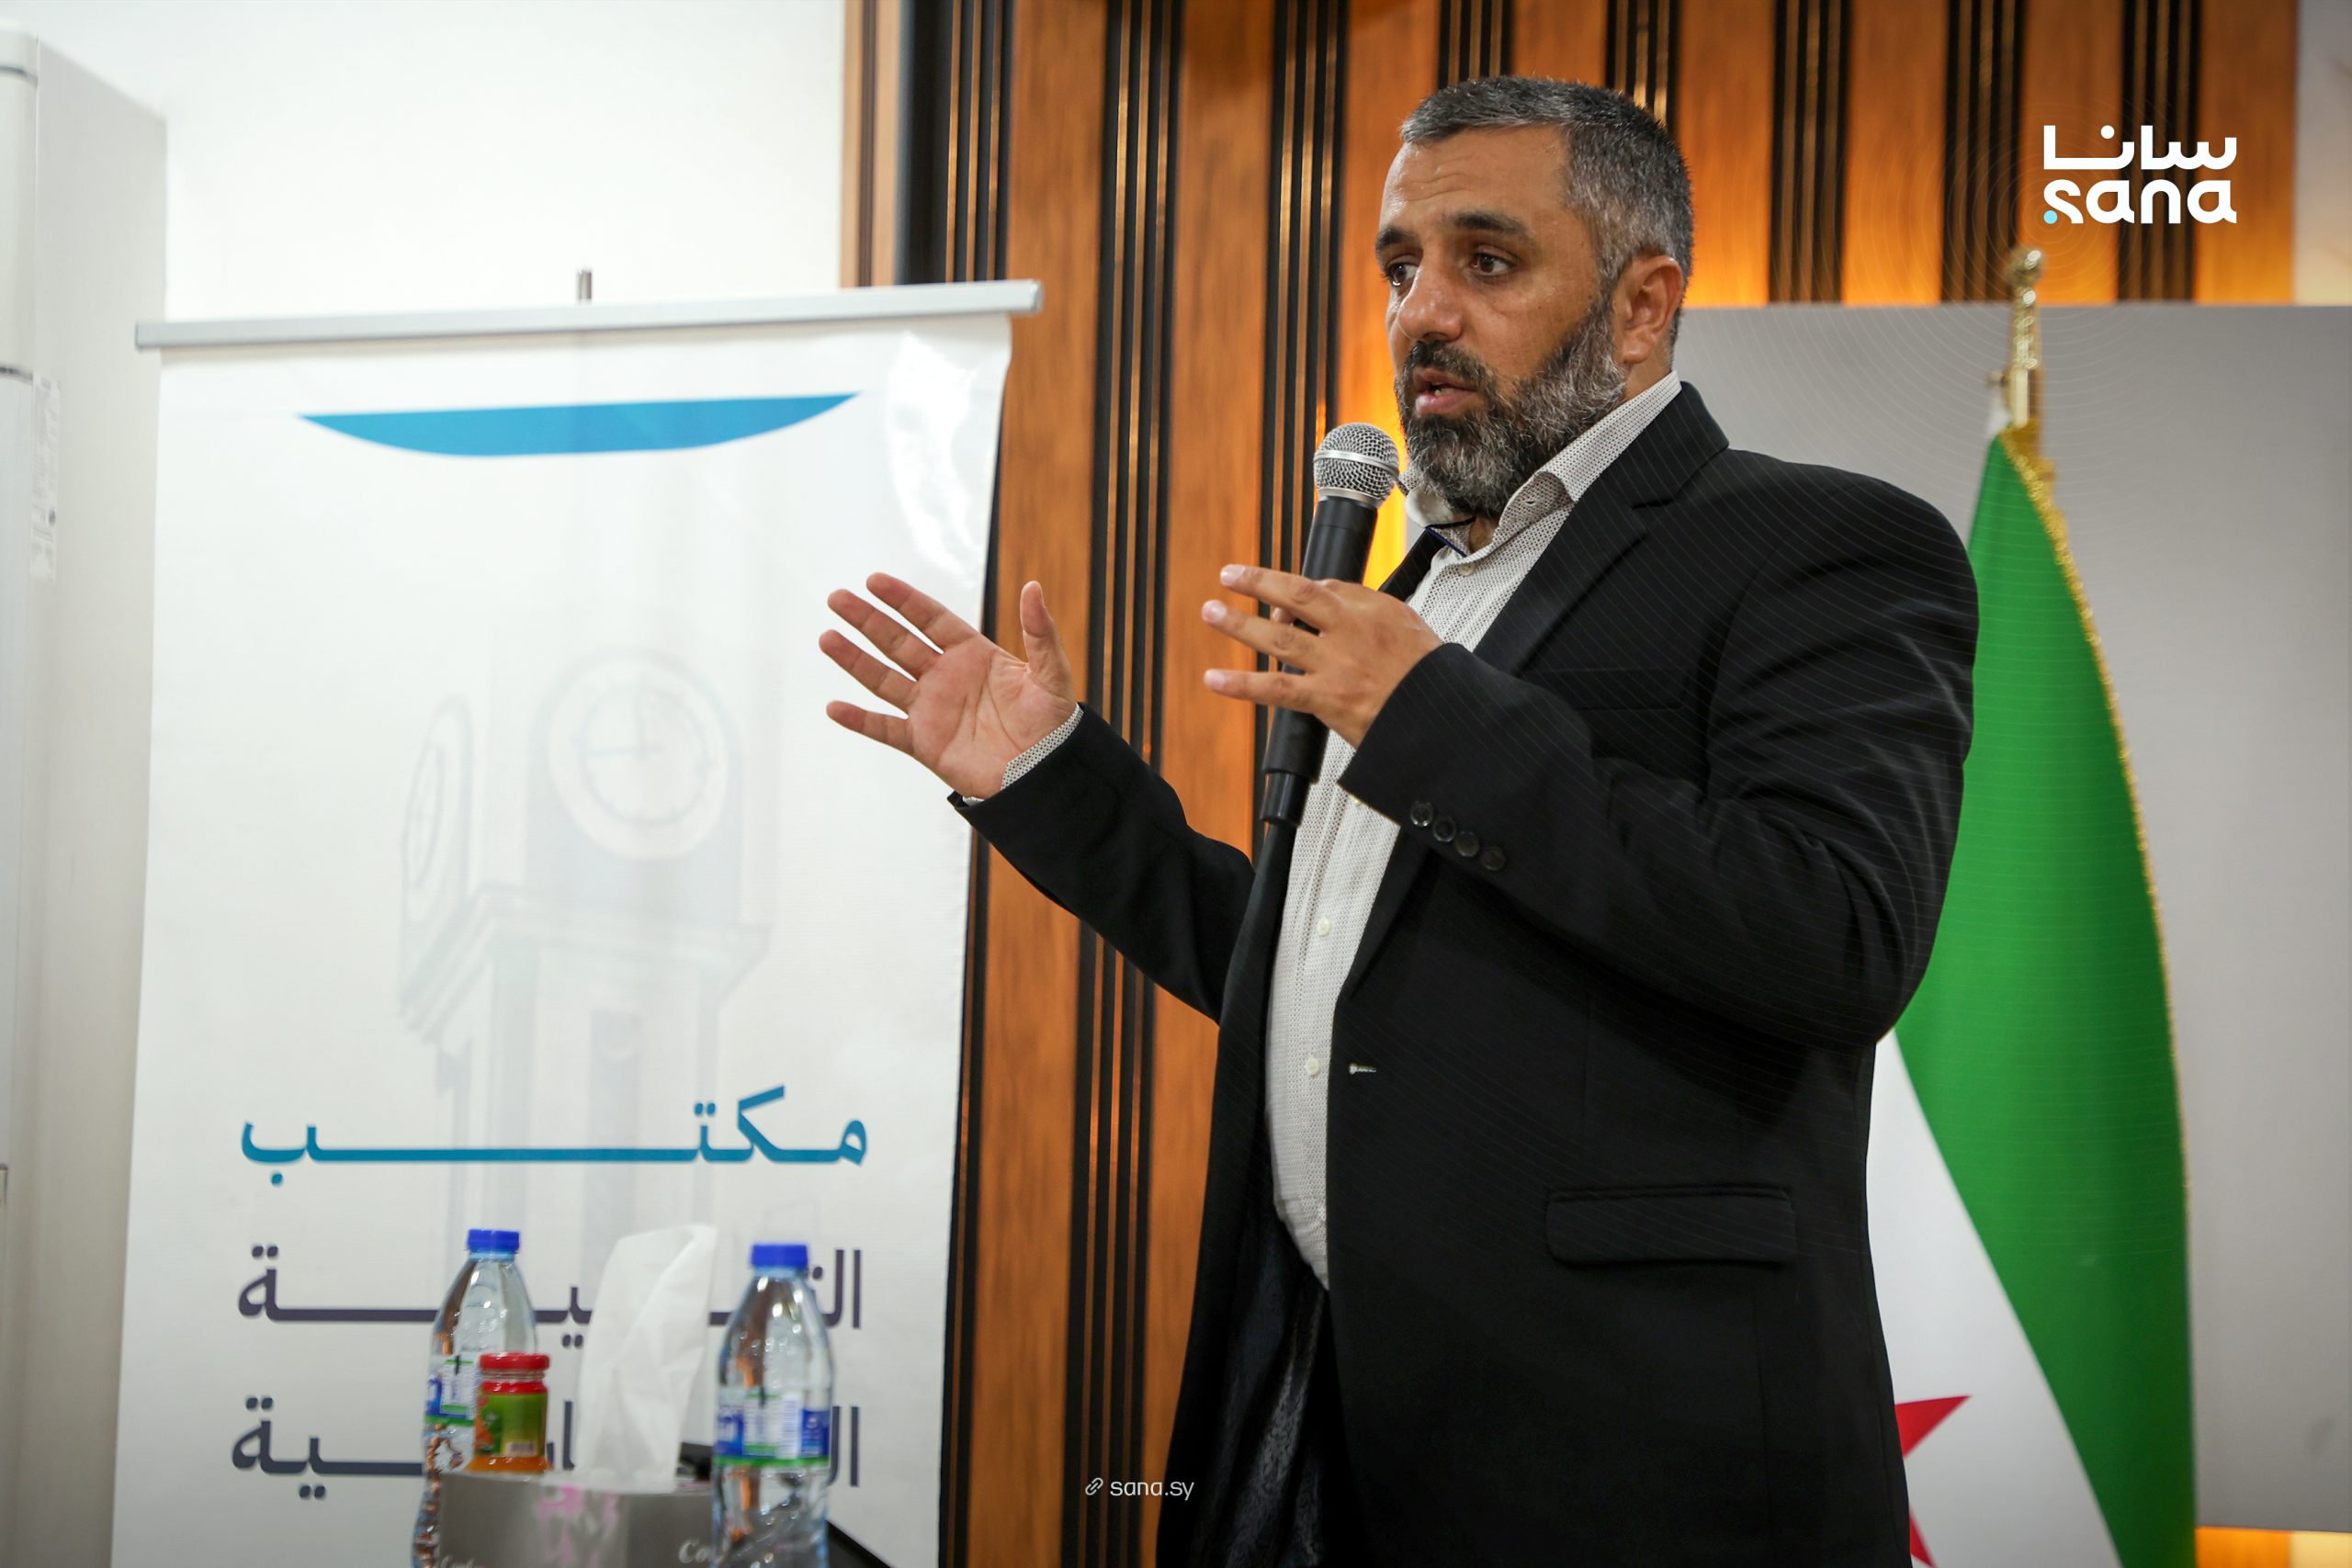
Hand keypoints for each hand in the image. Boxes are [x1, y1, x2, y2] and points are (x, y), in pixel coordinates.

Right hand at [820, 574, 1077, 798]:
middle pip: (898, 642)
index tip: (875, 581)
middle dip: (868, 620)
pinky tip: (835, 707)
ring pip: (884, 679)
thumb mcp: (1051, 674)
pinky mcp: (924, 743)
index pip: (931, 619)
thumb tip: (1033, 588)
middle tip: (839, 598)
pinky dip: (860, 720)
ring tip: (827, 638)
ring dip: (855, 660)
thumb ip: (1040, 633)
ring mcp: (931, 709)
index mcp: (972, 654)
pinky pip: (885, 729)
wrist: (1045, 774)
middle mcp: (945, 677)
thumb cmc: (1052, 724)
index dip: (903, 600)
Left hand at [1200, 564, 1441, 747]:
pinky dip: (1241, 685)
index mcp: (1374, 609)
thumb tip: (1337, 596)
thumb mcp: (1410, 629)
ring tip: (1211, 611)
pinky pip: (1276, 688)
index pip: (1326, 588)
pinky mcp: (1327, 698)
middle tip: (1229, 576)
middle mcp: (1352, 630)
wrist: (1442, 717)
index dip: (1298, 593)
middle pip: (1296, 596)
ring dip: (1239, 624)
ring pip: (1278, 637)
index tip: (1283, 601)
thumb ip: (1371, 611)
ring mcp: (1337, 663)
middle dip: (1257, 582)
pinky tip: (1215, 679)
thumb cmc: (1429, 679)